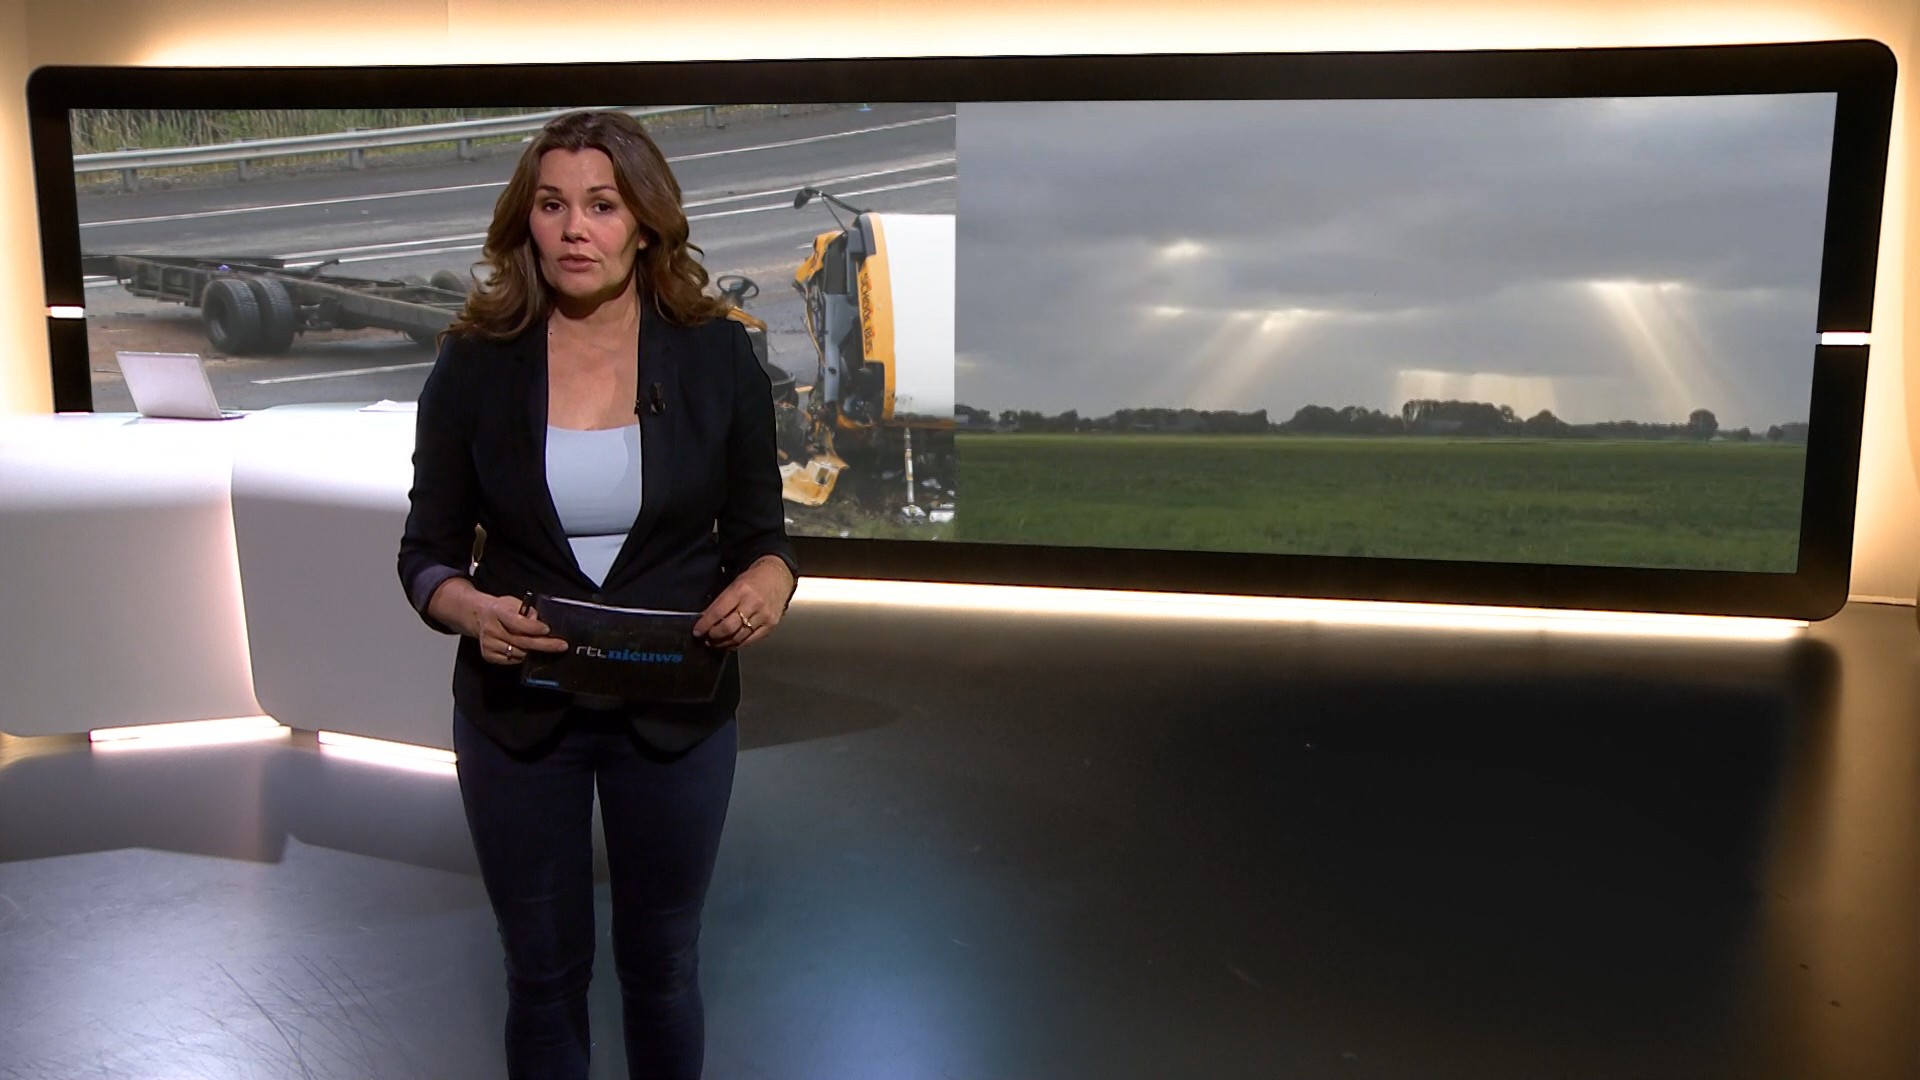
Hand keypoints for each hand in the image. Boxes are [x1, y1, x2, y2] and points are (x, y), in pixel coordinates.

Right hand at [429, 578, 567, 664]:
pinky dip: (520, 655)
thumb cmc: (500, 609)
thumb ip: (528, 612)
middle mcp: (491, 629)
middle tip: (561, 646)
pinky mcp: (488, 655)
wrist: (479, 616)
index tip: (547, 630)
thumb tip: (540, 626)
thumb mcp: (514, 603)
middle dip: (545, 644)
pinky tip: (518, 646)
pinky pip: (512, 660)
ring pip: (519, 653)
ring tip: (531, 641)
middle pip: (521, 641)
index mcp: (497, 612)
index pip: (517, 622)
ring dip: (530, 649)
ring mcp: (488, 644)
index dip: (533, 628)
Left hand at [694, 556, 793, 649]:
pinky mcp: (771, 625)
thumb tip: (706, 620)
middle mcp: (754, 603)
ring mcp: (764, 615)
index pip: (718, 611)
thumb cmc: (754, 579)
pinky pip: (751, 640)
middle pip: (728, 627)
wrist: (778, 577)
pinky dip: (738, 644)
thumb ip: (721, 602)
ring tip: (716, 642)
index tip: (697, 631)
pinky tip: (731, 643)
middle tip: (707, 638)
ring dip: (724, 642)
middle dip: (714, 635)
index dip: (705, 624)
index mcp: (741, 590)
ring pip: (739, 637)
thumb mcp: (735, 584)